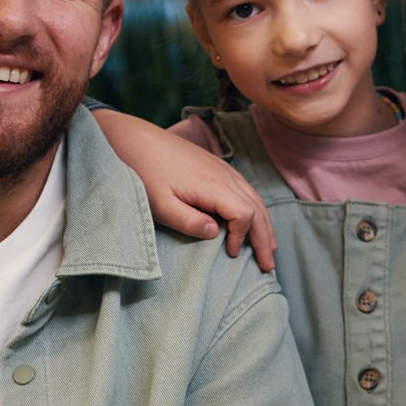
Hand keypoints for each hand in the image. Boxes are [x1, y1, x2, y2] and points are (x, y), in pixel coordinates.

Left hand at [92, 109, 277, 270]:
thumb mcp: (161, 205)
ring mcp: (223, 169)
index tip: (231, 253)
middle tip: (268, 265)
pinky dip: (256, 208)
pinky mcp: (217, 166)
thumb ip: (188, 222)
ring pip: (255, 198)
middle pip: (257, 208)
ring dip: (264, 224)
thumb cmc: (145, 174)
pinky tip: (255, 219)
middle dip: (264, 238)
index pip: (245, 214)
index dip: (242, 237)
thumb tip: (215, 234)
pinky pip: (246, 190)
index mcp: (213, 185)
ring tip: (269, 247)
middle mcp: (225, 175)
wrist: (136, 140)